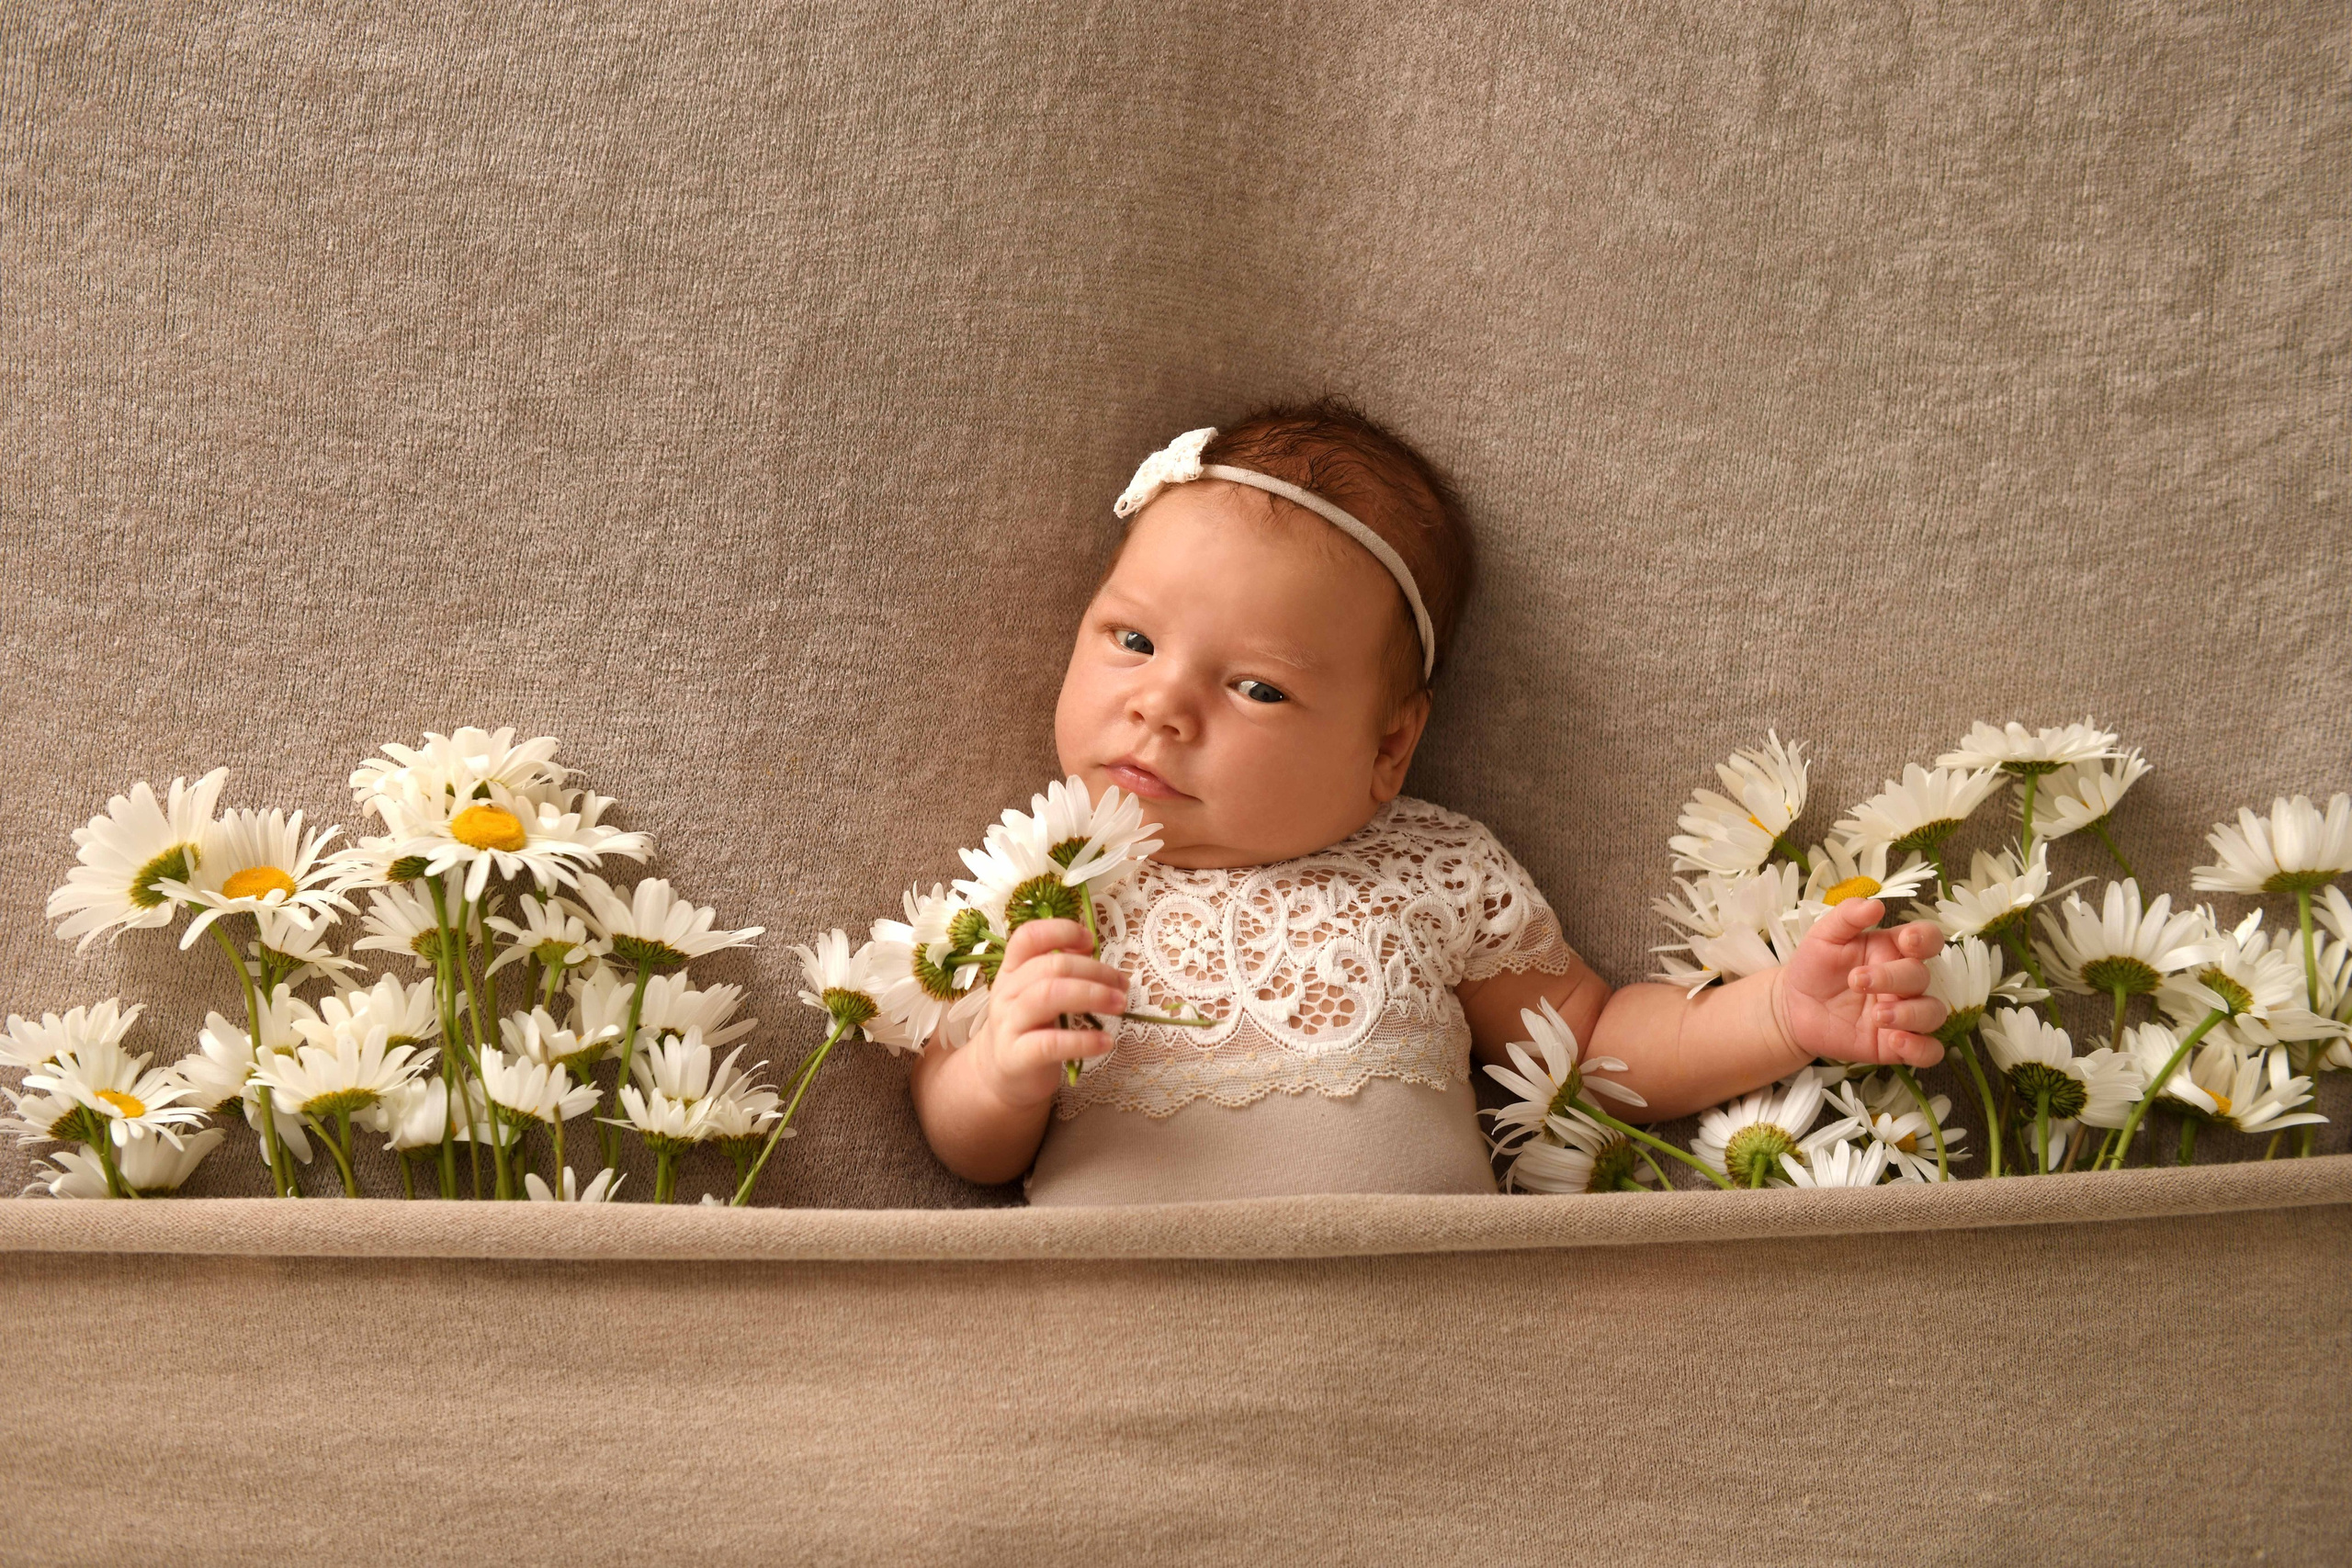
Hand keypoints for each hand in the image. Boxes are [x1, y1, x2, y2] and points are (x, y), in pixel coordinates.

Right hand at [970, 918, 1128, 1109]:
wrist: (1001, 1075)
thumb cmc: (1031, 1028)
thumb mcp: (1039, 993)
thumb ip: (1060, 970)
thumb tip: (1091, 947)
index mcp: (1012, 970)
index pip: (1028, 937)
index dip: (1061, 931)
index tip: (1091, 941)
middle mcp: (1006, 992)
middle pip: (1050, 966)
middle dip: (1094, 970)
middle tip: (1122, 985)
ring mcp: (1009, 1024)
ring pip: (1049, 995)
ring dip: (1092, 995)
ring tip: (1119, 1005)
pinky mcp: (1016, 1056)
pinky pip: (1051, 1043)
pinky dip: (1083, 1041)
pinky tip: (1106, 1042)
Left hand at [1773, 897, 1947, 1068]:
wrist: (1793, 1007)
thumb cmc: (1814, 966)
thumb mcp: (1824, 935)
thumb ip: (1847, 916)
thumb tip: (1874, 905)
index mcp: (1893, 949)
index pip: (1928, 939)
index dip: (1926, 939)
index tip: (1907, 941)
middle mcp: (1904, 982)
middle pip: (1922, 977)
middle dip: (1893, 978)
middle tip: (1857, 981)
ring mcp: (1904, 1014)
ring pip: (1933, 1013)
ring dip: (1911, 1014)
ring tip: (1877, 1015)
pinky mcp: (1896, 1044)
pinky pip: (1928, 1051)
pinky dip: (1921, 1048)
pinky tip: (1896, 1042)